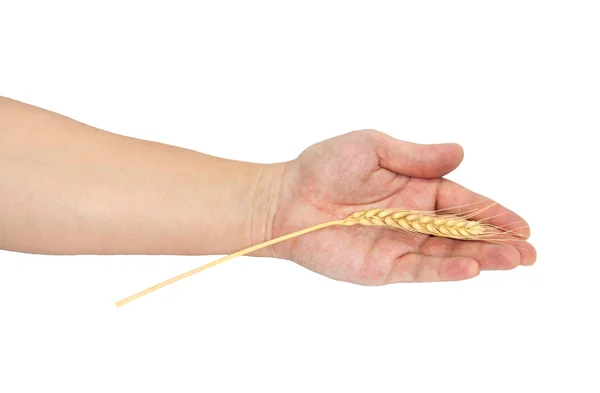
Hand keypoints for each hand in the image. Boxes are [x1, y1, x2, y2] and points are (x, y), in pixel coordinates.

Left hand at [268, 130, 535, 284]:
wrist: (287, 198)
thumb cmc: (324, 167)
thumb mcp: (373, 147)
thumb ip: (416, 157)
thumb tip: (460, 154)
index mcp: (414, 189)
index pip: (462, 202)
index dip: (492, 212)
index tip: (521, 224)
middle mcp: (412, 219)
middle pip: (462, 233)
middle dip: (496, 241)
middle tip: (529, 251)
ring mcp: (398, 244)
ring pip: (448, 253)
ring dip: (481, 258)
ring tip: (513, 261)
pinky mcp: (381, 266)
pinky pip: (418, 268)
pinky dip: (444, 269)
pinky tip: (470, 267)